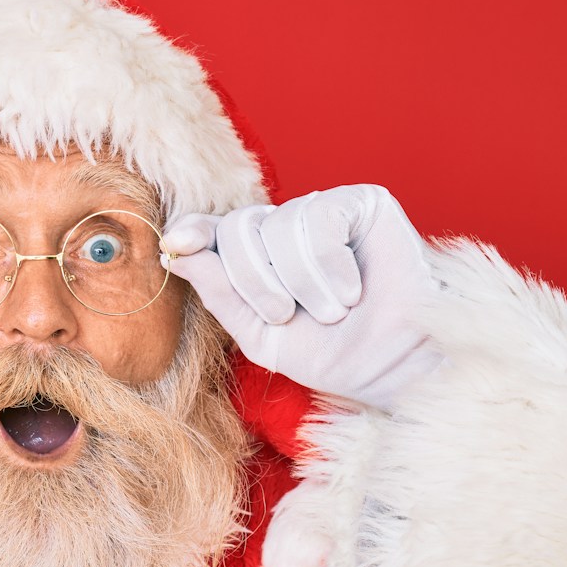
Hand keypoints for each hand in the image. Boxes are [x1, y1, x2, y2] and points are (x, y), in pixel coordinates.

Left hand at [161, 184, 442, 410]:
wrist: (389, 365)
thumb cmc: (329, 353)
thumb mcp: (259, 333)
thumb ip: (218, 291)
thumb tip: (176, 248)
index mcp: (258, 256)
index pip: (215, 230)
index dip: (195, 231)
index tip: (178, 243)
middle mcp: (287, 227)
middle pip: (239, 227)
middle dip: (254, 279)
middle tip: (288, 316)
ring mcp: (323, 211)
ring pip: (280, 224)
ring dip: (301, 282)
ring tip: (333, 311)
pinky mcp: (361, 201)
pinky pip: (320, 217)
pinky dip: (329, 262)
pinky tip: (352, 288)